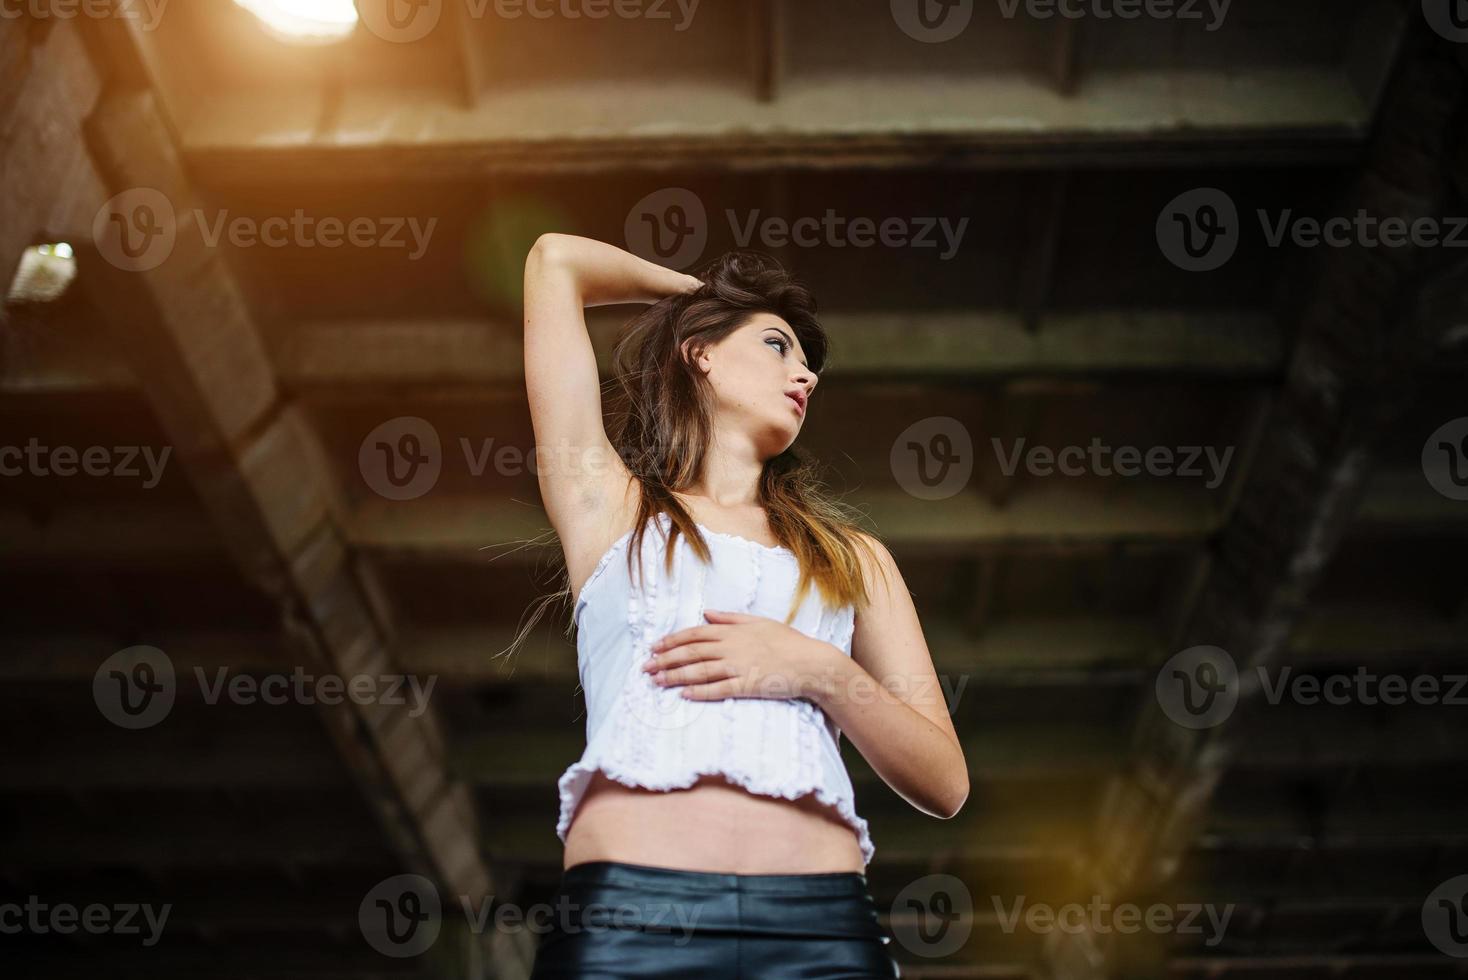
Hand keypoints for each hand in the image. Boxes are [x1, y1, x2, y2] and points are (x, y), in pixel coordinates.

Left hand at [643, 609, 837, 702]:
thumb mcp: (758, 621)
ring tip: (657, 681)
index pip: (694, 634)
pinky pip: (718, 689)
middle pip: (691, 653)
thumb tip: (707, 612)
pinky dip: (699, 692)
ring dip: (675, 676)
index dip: (672, 640)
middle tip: (646, 667)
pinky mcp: (746, 686)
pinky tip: (683, 695)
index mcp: (732, 631)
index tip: (654, 646)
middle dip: (665, 660)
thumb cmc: (787, 641)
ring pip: (699, 671)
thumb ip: (730, 618)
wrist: (810, 663)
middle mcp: (731, 647)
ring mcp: (738, 667)